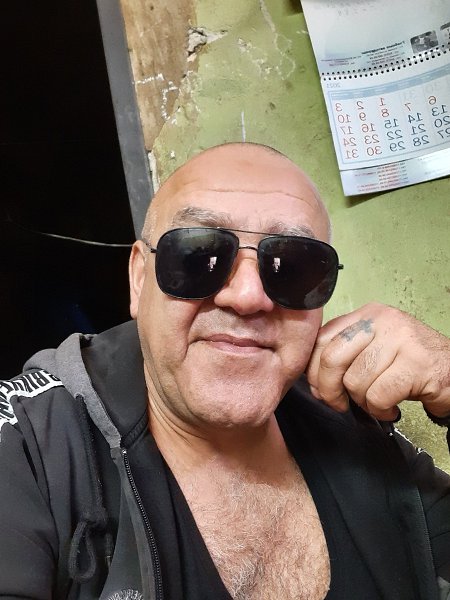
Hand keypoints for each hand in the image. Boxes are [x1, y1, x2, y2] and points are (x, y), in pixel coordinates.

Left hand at [306, 303, 449, 420]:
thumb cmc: (411, 365)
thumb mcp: (374, 350)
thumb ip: (344, 358)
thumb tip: (316, 384)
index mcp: (366, 315)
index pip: (321, 339)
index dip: (313, 370)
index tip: (320, 389)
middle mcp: (381, 320)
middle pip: (331, 358)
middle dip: (330, 389)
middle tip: (341, 404)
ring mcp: (400, 338)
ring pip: (355, 381)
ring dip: (363, 402)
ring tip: (379, 400)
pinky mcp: (416, 362)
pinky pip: (378, 395)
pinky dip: (381, 409)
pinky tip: (392, 407)